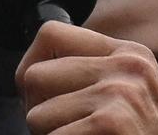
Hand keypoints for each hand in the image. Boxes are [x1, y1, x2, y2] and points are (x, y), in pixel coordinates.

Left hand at [15, 21, 157, 133]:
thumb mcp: (127, 99)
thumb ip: (89, 77)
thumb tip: (28, 72)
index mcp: (129, 54)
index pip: (50, 34)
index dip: (33, 65)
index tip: (42, 94)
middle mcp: (128, 66)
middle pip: (34, 74)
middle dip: (38, 109)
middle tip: (65, 129)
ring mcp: (121, 92)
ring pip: (35, 114)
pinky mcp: (112, 122)